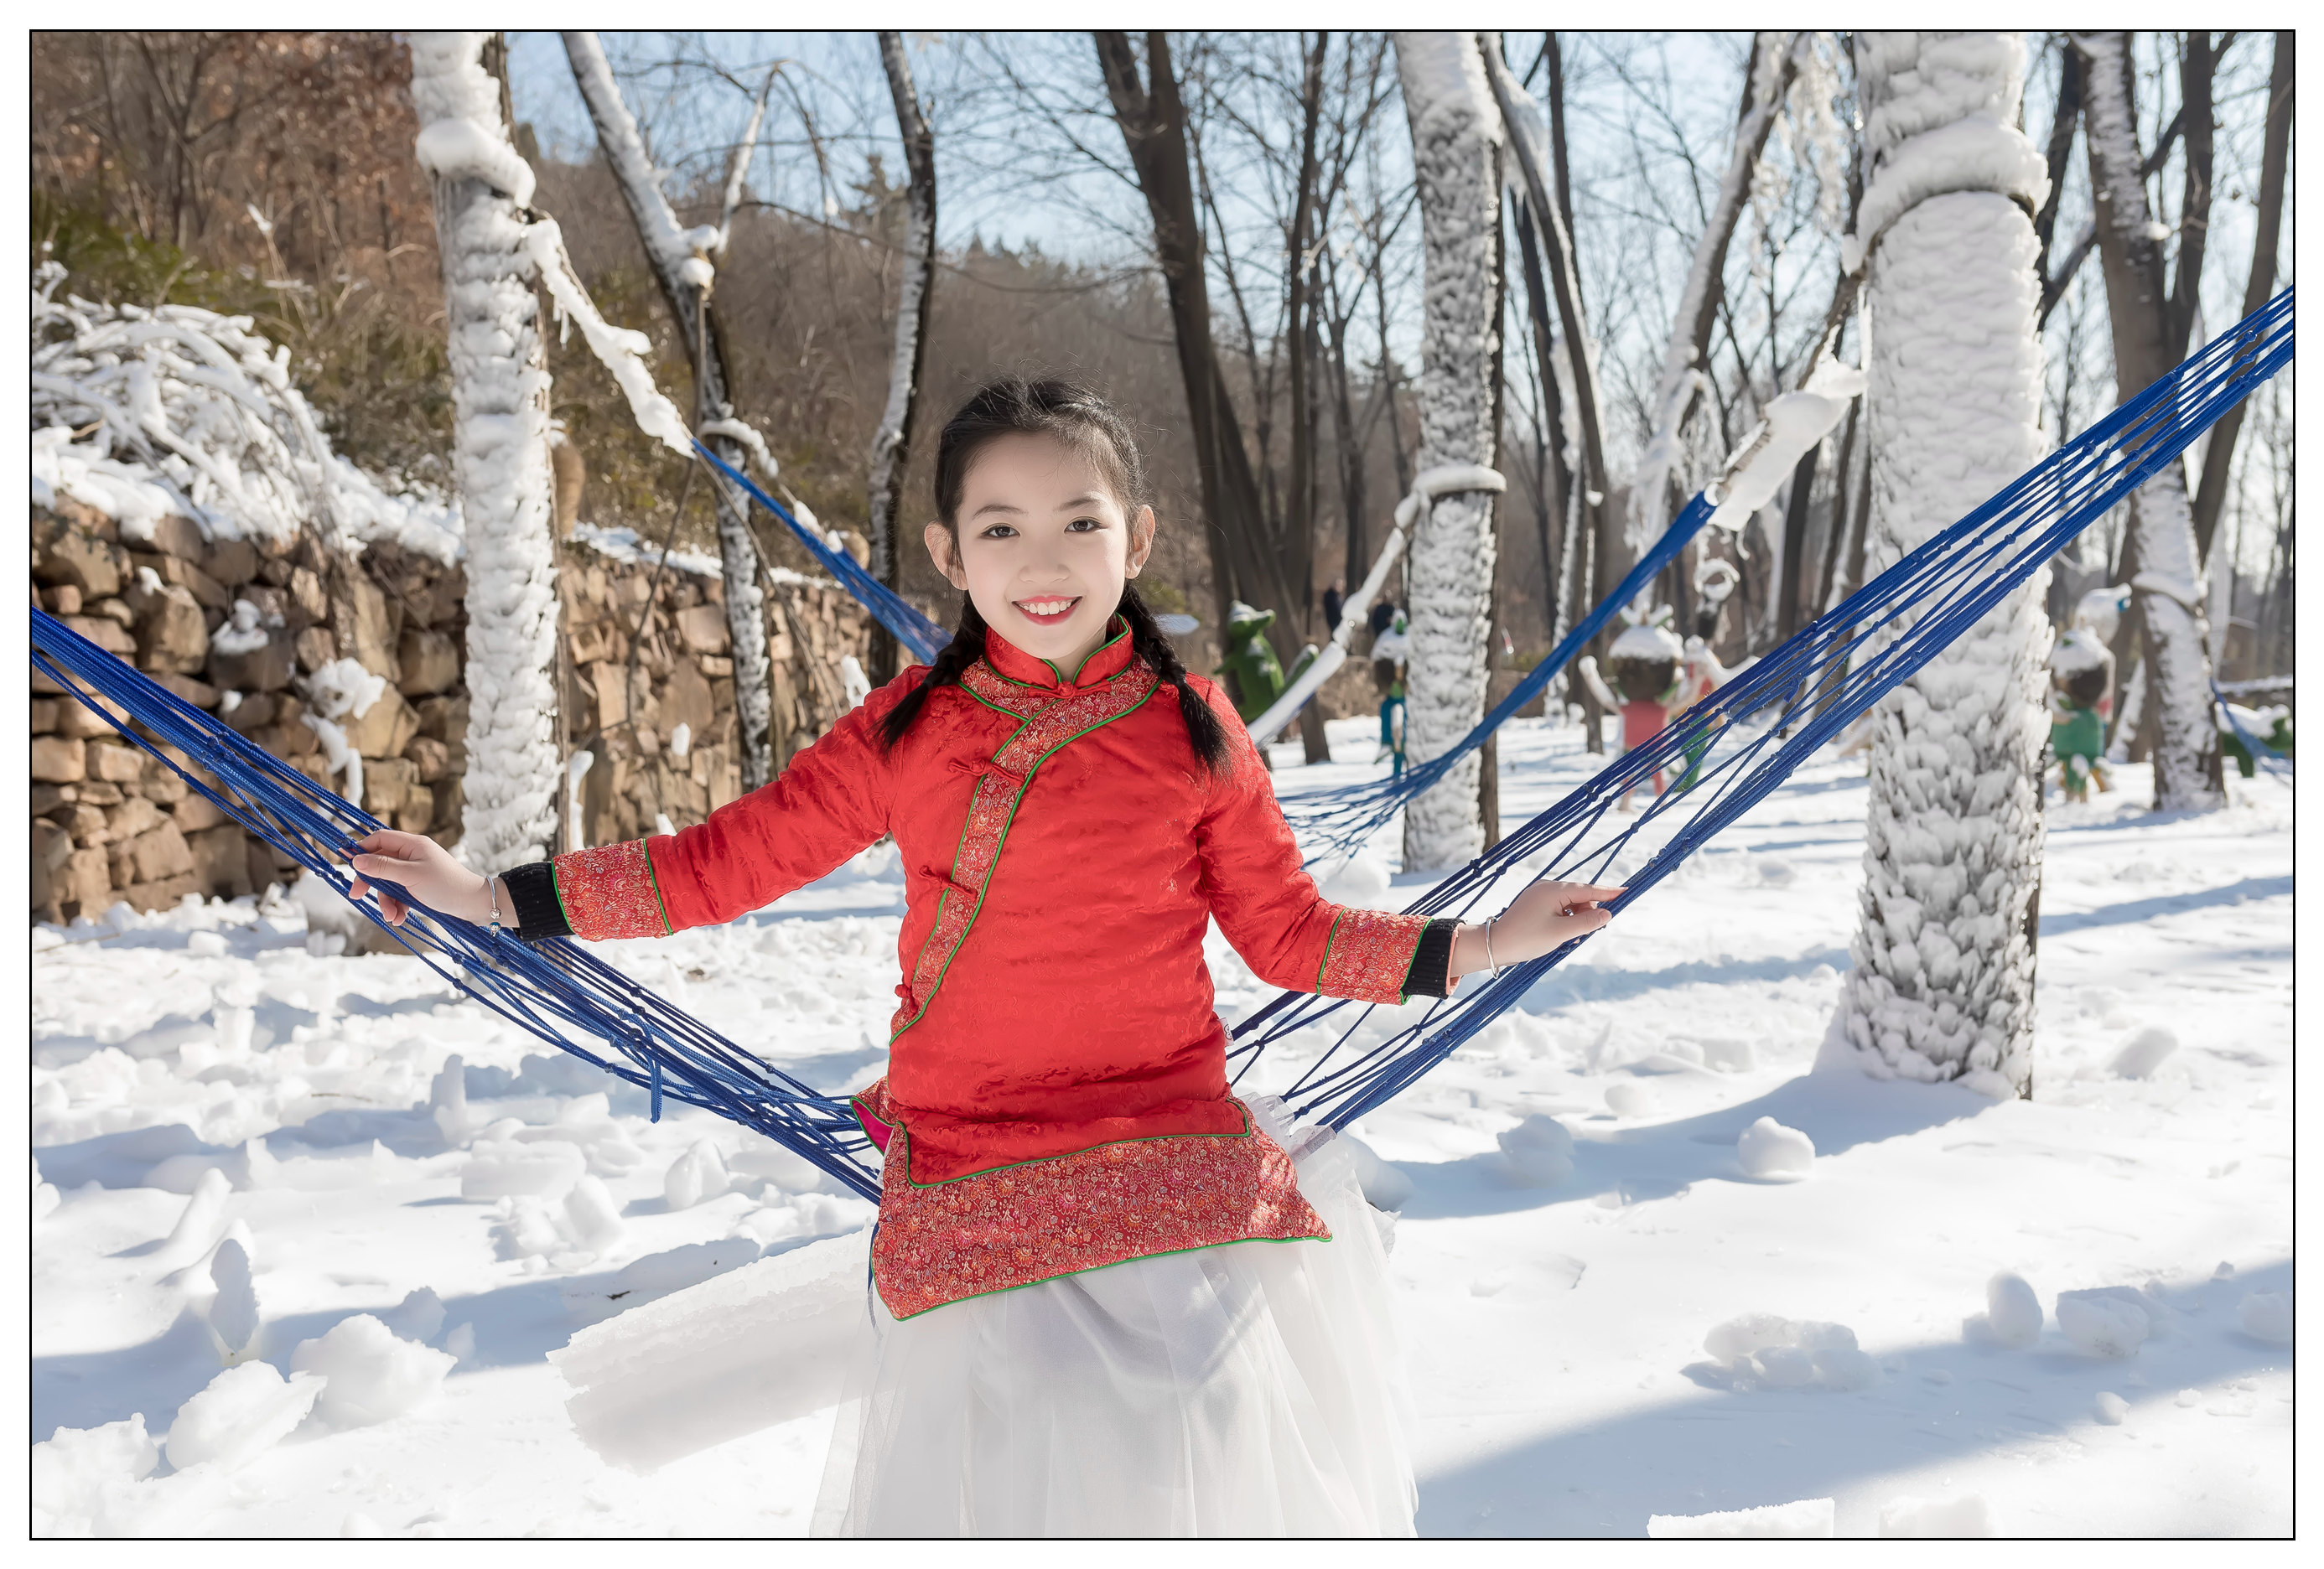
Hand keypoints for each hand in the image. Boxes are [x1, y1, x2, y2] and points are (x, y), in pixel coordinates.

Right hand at [345, 829, 500, 927]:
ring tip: (391, 916)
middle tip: (356, 895)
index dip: (362, 848)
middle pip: (380, 863)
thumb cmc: (446, 885)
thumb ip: (382, 867)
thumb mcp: (410, 875)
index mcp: (412, 844)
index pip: (380, 838)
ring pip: (389, 883)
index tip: (346, 862)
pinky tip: (400, 919)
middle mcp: (413, 855)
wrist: (473, 905)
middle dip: (370, 881)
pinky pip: (400, 894)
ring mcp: (416, 872)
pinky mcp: (420, 887)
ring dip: (386, 900)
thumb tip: (356, 859)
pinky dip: (397, 906)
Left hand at [1449, 879, 1625, 980]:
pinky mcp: (1535, 904)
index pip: (1589, 889)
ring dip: (1576, 921)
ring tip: (1568, 939)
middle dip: (1587, 915)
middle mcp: (1547, 887)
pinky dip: (1565, 921)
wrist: (1495, 945)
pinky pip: (1559, 909)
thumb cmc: (1526, 939)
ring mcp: (1540, 895)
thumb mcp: (1561, 933)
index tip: (1627, 892)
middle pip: (1581, 897)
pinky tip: (1561, 936)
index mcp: (1553, 890)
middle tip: (1581, 936)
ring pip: (1571, 905)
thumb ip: (1587, 923)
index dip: (1609, 893)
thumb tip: (1607, 914)